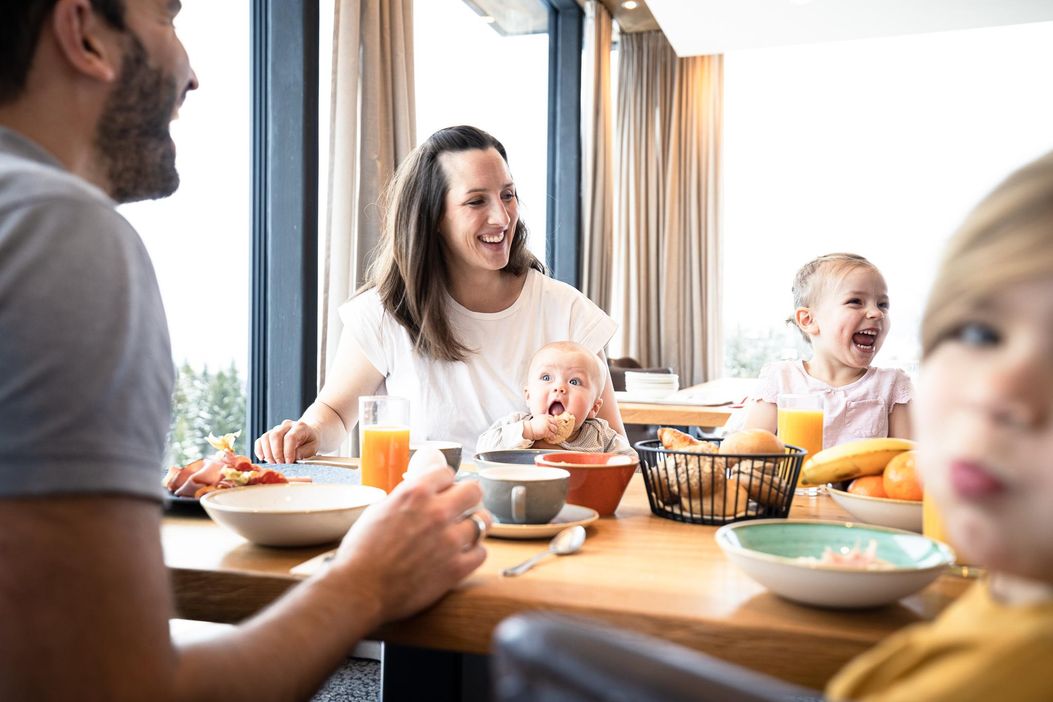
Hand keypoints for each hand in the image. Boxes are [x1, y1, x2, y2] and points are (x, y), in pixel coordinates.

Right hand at [254, 419, 318, 463]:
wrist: (307, 432)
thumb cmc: (310, 441)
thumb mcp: (314, 447)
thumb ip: (305, 451)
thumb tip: (294, 456)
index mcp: (300, 427)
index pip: (290, 437)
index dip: (288, 452)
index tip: (289, 462)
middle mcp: (287, 425)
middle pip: (275, 436)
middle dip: (276, 453)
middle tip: (280, 463)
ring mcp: (277, 428)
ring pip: (266, 437)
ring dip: (267, 453)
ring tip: (274, 463)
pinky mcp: (269, 434)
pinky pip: (260, 440)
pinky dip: (259, 450)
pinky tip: (263, 458)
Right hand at [331, 467, 489, 622]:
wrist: (360, 590)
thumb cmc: (361, 553)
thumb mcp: (378, 511)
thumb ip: (404, 500)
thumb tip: (417, 496)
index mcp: (415, 493)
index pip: (447, 472)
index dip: (445, 482)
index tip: (444, 489)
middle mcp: (437, 512)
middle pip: (474, 490)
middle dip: (468, 497)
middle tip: (462, 506)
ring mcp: (450, 540)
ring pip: (484, 520)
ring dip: (475, 524)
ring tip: (465, 531)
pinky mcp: (457, 567)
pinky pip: (481, 552)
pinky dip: (473, 553)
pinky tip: (463, 555)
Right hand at [523, 414, 557, 441]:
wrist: (527, 429)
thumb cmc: (530, 426)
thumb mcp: (537, 420)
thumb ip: (542, 420)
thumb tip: (546, 423)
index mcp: (544, 416)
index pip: (552, 418)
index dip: (553, 422)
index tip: (553, 424)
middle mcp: (546, 420)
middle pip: (554, 423)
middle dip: (555, 427)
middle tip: (554, 430)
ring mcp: (546, 426)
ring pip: (554, 429)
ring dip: (554, 432)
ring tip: (553, 434)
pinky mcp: (546, 432)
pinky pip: (552, 435)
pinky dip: (552, 437)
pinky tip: (551, 438)